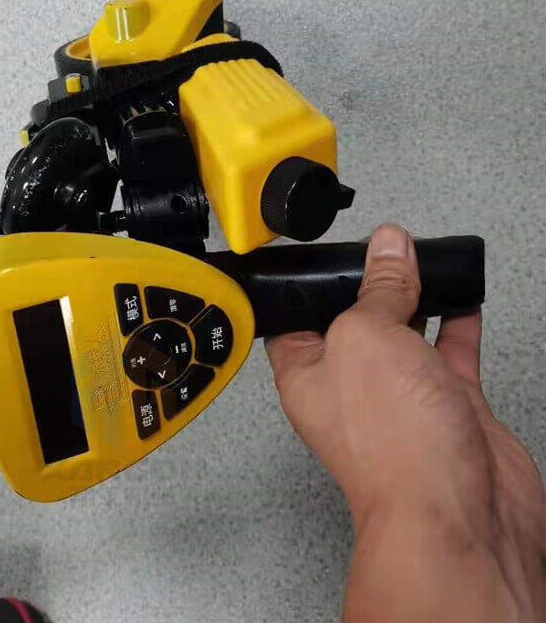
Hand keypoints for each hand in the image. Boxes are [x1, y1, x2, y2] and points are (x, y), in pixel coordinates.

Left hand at [266, 224, 544, 622]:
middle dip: (370, 281)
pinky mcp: (449, 404)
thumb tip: (387, 247)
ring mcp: (402, 396)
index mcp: (308, 372)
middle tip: (387, 246)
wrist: (460, 513)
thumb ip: (377, 289)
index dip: (308, 281)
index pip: (297, 315)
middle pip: (356, 318)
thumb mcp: (367, 338)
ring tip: (423, 257)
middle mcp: (352, 385)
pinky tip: (461, 295)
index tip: (324, 248)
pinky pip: (450, 350)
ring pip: (405, 331)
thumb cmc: (394, 451)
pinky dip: (457, 320)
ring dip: (415, 295)